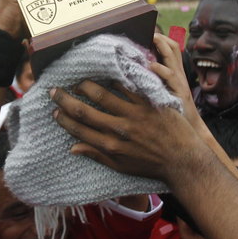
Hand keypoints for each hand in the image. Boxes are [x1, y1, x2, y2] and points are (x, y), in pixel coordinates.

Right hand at [50, 80, 196, 181]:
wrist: (184, 160)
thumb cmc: (151, 165)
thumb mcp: (122, 167)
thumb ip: (97, 155)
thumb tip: (72, 148)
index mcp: (111, 146)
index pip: (80, 129)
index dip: (64, 119)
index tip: (54, 111)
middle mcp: (120, 129)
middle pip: (86, 111)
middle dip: (66, 100)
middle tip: (54, 90)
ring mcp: (135, 114)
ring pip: (104, 94)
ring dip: (86, 85)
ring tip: (77, 80)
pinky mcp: (150, 102)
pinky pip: (129, 86)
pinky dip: (115, 77)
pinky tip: (105, 71)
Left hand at [149, 34, 195, 123]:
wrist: (188, 129)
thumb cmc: (172, 111)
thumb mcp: (162, 91)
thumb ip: (152, 79)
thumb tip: (133, 69)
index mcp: (174, 72)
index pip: (171, 48)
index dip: (161, 38)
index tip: (147, 31)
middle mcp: (178, 74)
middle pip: (173, 47)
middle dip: (160, 37)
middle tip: (148, 30)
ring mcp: (179, 82)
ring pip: (172, 58)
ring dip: (161, 46)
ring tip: (151, 38)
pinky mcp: (179, 92)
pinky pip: (170, 77)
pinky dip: (161, 69)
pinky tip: (151, 65)